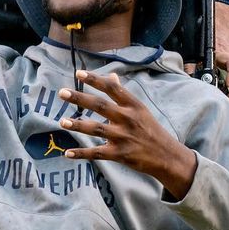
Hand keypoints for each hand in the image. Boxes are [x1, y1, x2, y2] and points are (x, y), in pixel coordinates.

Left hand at [56, 71, 197, 199]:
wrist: (167, 156)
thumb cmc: (150, 129)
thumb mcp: (140, 109)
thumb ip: (123, 94)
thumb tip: (111, 75)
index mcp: (133, 105)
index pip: (112, 88)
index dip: (95, 80)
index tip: (78, 73)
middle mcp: (128, 118)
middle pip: (100, 105)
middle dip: (79, 98)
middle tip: (61, 92)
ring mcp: (123, 137)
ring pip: (96, 129)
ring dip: (77, 125)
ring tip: (62, 121)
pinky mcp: (120, 154)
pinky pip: (96, 153)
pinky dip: (81, 154)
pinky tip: (67, 153)